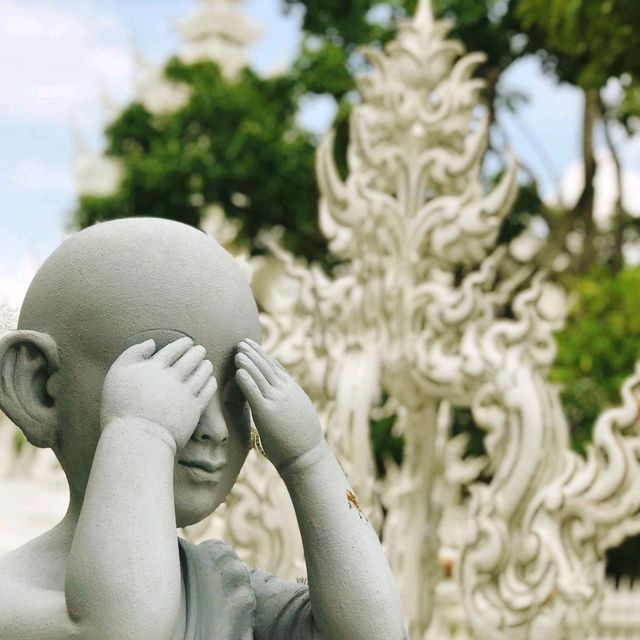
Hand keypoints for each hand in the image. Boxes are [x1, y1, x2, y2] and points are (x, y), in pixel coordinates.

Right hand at [101, 337, 216, 448]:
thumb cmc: (121, 406)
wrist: (137, 437)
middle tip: (200, 350)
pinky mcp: (194, 409)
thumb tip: (151, 343)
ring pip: (202, 373)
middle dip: (197, 352)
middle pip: (191, 359)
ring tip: (207, 363)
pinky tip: (210, 380)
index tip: (187, 342)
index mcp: (155, 366)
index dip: (182, 344)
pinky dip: (210, 383)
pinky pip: (207, 391)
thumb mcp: (117, 373)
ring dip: (206, 366)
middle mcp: (173, 377)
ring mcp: (186, 393)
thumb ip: (133, 353)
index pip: (173, 349)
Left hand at [235, 339, 322, 469]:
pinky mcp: (267, 412)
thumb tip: (282, 401)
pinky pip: (254, 391)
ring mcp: (276, 400)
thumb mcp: (298, 413)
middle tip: (242, 342)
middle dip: (254, 353)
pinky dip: (246, 379)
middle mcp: (285, 391)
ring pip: (259, 375)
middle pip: (267, 366)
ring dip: (247, 361)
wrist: (306, 456)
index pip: (276, 367)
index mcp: (293, 390)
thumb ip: (289, 402)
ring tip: (237, 351)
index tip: (254, 347)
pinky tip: (238, 371)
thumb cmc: (302, 441)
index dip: (264, 356)